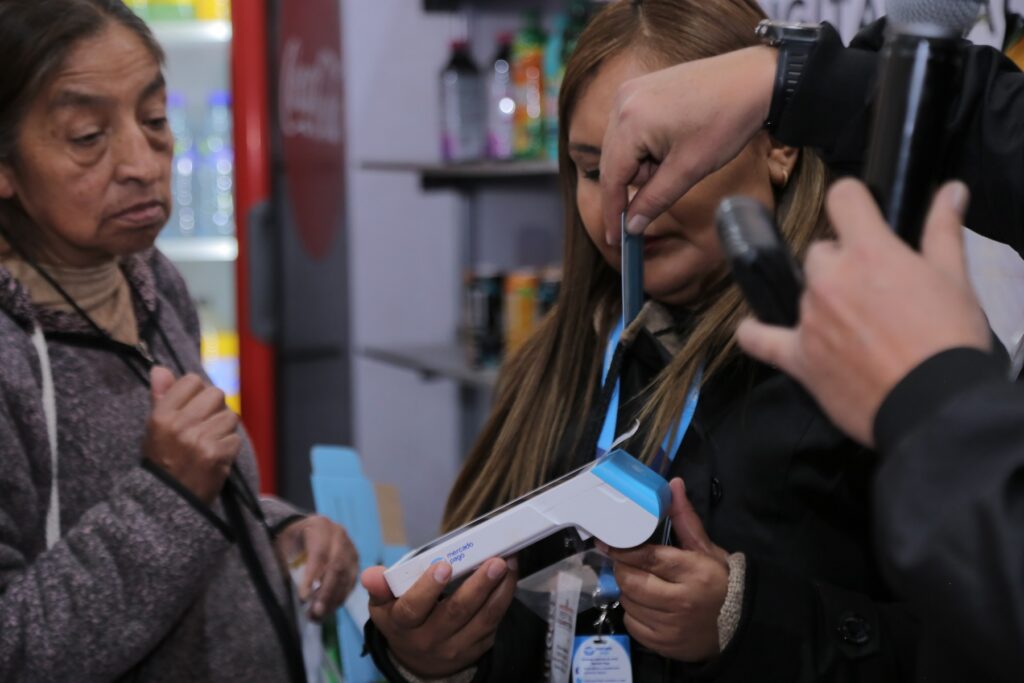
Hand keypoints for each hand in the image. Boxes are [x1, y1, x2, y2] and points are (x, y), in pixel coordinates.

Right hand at [143, 367, 240, 503]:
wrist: (168, 501)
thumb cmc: (162, 461)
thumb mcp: (154, 429)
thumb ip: (161, 397)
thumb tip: (161, 368)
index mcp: (162, 415)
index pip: (192, 381)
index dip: (198, 393)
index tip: (194, 407)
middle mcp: (180, 424)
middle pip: (217, 394)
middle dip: (215, 408)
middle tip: (205, 425)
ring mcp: (199, 439)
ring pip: (230, 416)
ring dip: (224, 429)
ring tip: (210, 442)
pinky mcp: (217, 454)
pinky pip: (235, 438)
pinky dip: (229, 448)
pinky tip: (216, 457)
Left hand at [276, 515, 358, 620]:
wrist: (304, 531)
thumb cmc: (290, 540)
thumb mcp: (283, 546)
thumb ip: (288, 565)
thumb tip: (298, 595)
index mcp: (320, 526)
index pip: (319, 554)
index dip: (312, 576)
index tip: (303, 598)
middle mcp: (339, 535)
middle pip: (337, 567)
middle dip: (326, 593)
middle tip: (315, 613)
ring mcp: (350, 548)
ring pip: (346, 577)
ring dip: (333, 600)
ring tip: (318, 616)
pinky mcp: (354, 562)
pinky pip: (350, 583)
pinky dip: (339, 598)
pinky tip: (327, 610)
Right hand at [362, 557, 517, 677]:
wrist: (419, 659)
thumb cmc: (401, 619)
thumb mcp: (383, 605)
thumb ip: (379, 587)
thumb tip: (371, 575)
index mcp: (402, 625)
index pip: (413, 609)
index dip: (428, 588)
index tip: (444, 566)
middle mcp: (430, 640)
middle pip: (456, 612)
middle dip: (478, 585)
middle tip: (495, 561)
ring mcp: (456, 647)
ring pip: (482, 619)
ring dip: (500, 590)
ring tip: (509, 564)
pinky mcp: (477, 647)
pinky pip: (494, 623)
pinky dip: (504, 598)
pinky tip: (510, 577)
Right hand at [600, 46, 776, 243]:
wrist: (755, 80)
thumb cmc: (726, 121)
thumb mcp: (689, 169)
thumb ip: (655, 200)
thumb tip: (631, 226)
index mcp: (630, 120)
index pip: (611, 177)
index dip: (613, 210)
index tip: (615, 239)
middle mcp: (622, 101)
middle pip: (614, 161)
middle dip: (637, 181)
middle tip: (668, 186)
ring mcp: (631, 90)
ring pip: (623, 147)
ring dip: (645, 163)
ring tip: (680, 155)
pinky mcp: (642, 87)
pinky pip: (631, 128)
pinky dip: (647, 145)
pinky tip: (675, 142)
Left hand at [602, 478, 728, 661]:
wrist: (740, 625)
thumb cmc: (721, 582)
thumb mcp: (707, 549)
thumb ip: (685, 519)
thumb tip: (673, 485)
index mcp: (693, 572)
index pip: (648, 557)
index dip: (623, 549)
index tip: (606, 542)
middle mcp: (681, 601)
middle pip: (632, 582)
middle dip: (622, 569)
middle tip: (624, 562)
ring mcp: (671, 627)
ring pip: (629, 603)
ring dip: (628, 591)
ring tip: (640, 582)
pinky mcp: (664, 645)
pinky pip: (633, 625)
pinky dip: (633, 613)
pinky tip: (646, 605)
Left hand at [736, 180, 990, 445]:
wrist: (936, 405)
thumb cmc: (949, 340)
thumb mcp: (956, 279)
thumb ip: (943, 230)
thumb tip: (951, 190)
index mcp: (869, 251)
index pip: (842, 197)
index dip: (853, 202)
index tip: (860, 214)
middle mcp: (829, 279)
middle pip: (820, 252)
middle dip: (843, 264)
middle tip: (872, 291)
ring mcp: (808, 318)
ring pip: (801, 290)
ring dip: (820, 300)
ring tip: (851, 326)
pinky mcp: (797, 357)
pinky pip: (758, 339)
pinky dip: (754, 334)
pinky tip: (752, 329)